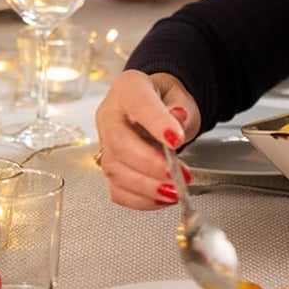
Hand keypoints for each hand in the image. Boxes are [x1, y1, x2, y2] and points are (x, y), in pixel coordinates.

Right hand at [95, 70, 200, 207]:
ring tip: (175, 191)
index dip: (156, 123)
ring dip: (147, 187)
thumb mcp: (181, 97)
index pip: (138, 103)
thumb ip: (183, 109)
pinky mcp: (111, 167)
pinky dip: (141, 199)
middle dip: (150, 164)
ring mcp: (106, 143)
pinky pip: (118, 190)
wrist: (158, 108)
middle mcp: (111, 115)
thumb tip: (179, 117)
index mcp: (128, 89)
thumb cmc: (167, 101)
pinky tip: (161, 198)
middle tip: (177, 174)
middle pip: (119, 143)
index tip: (176, 139)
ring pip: (116, 170)